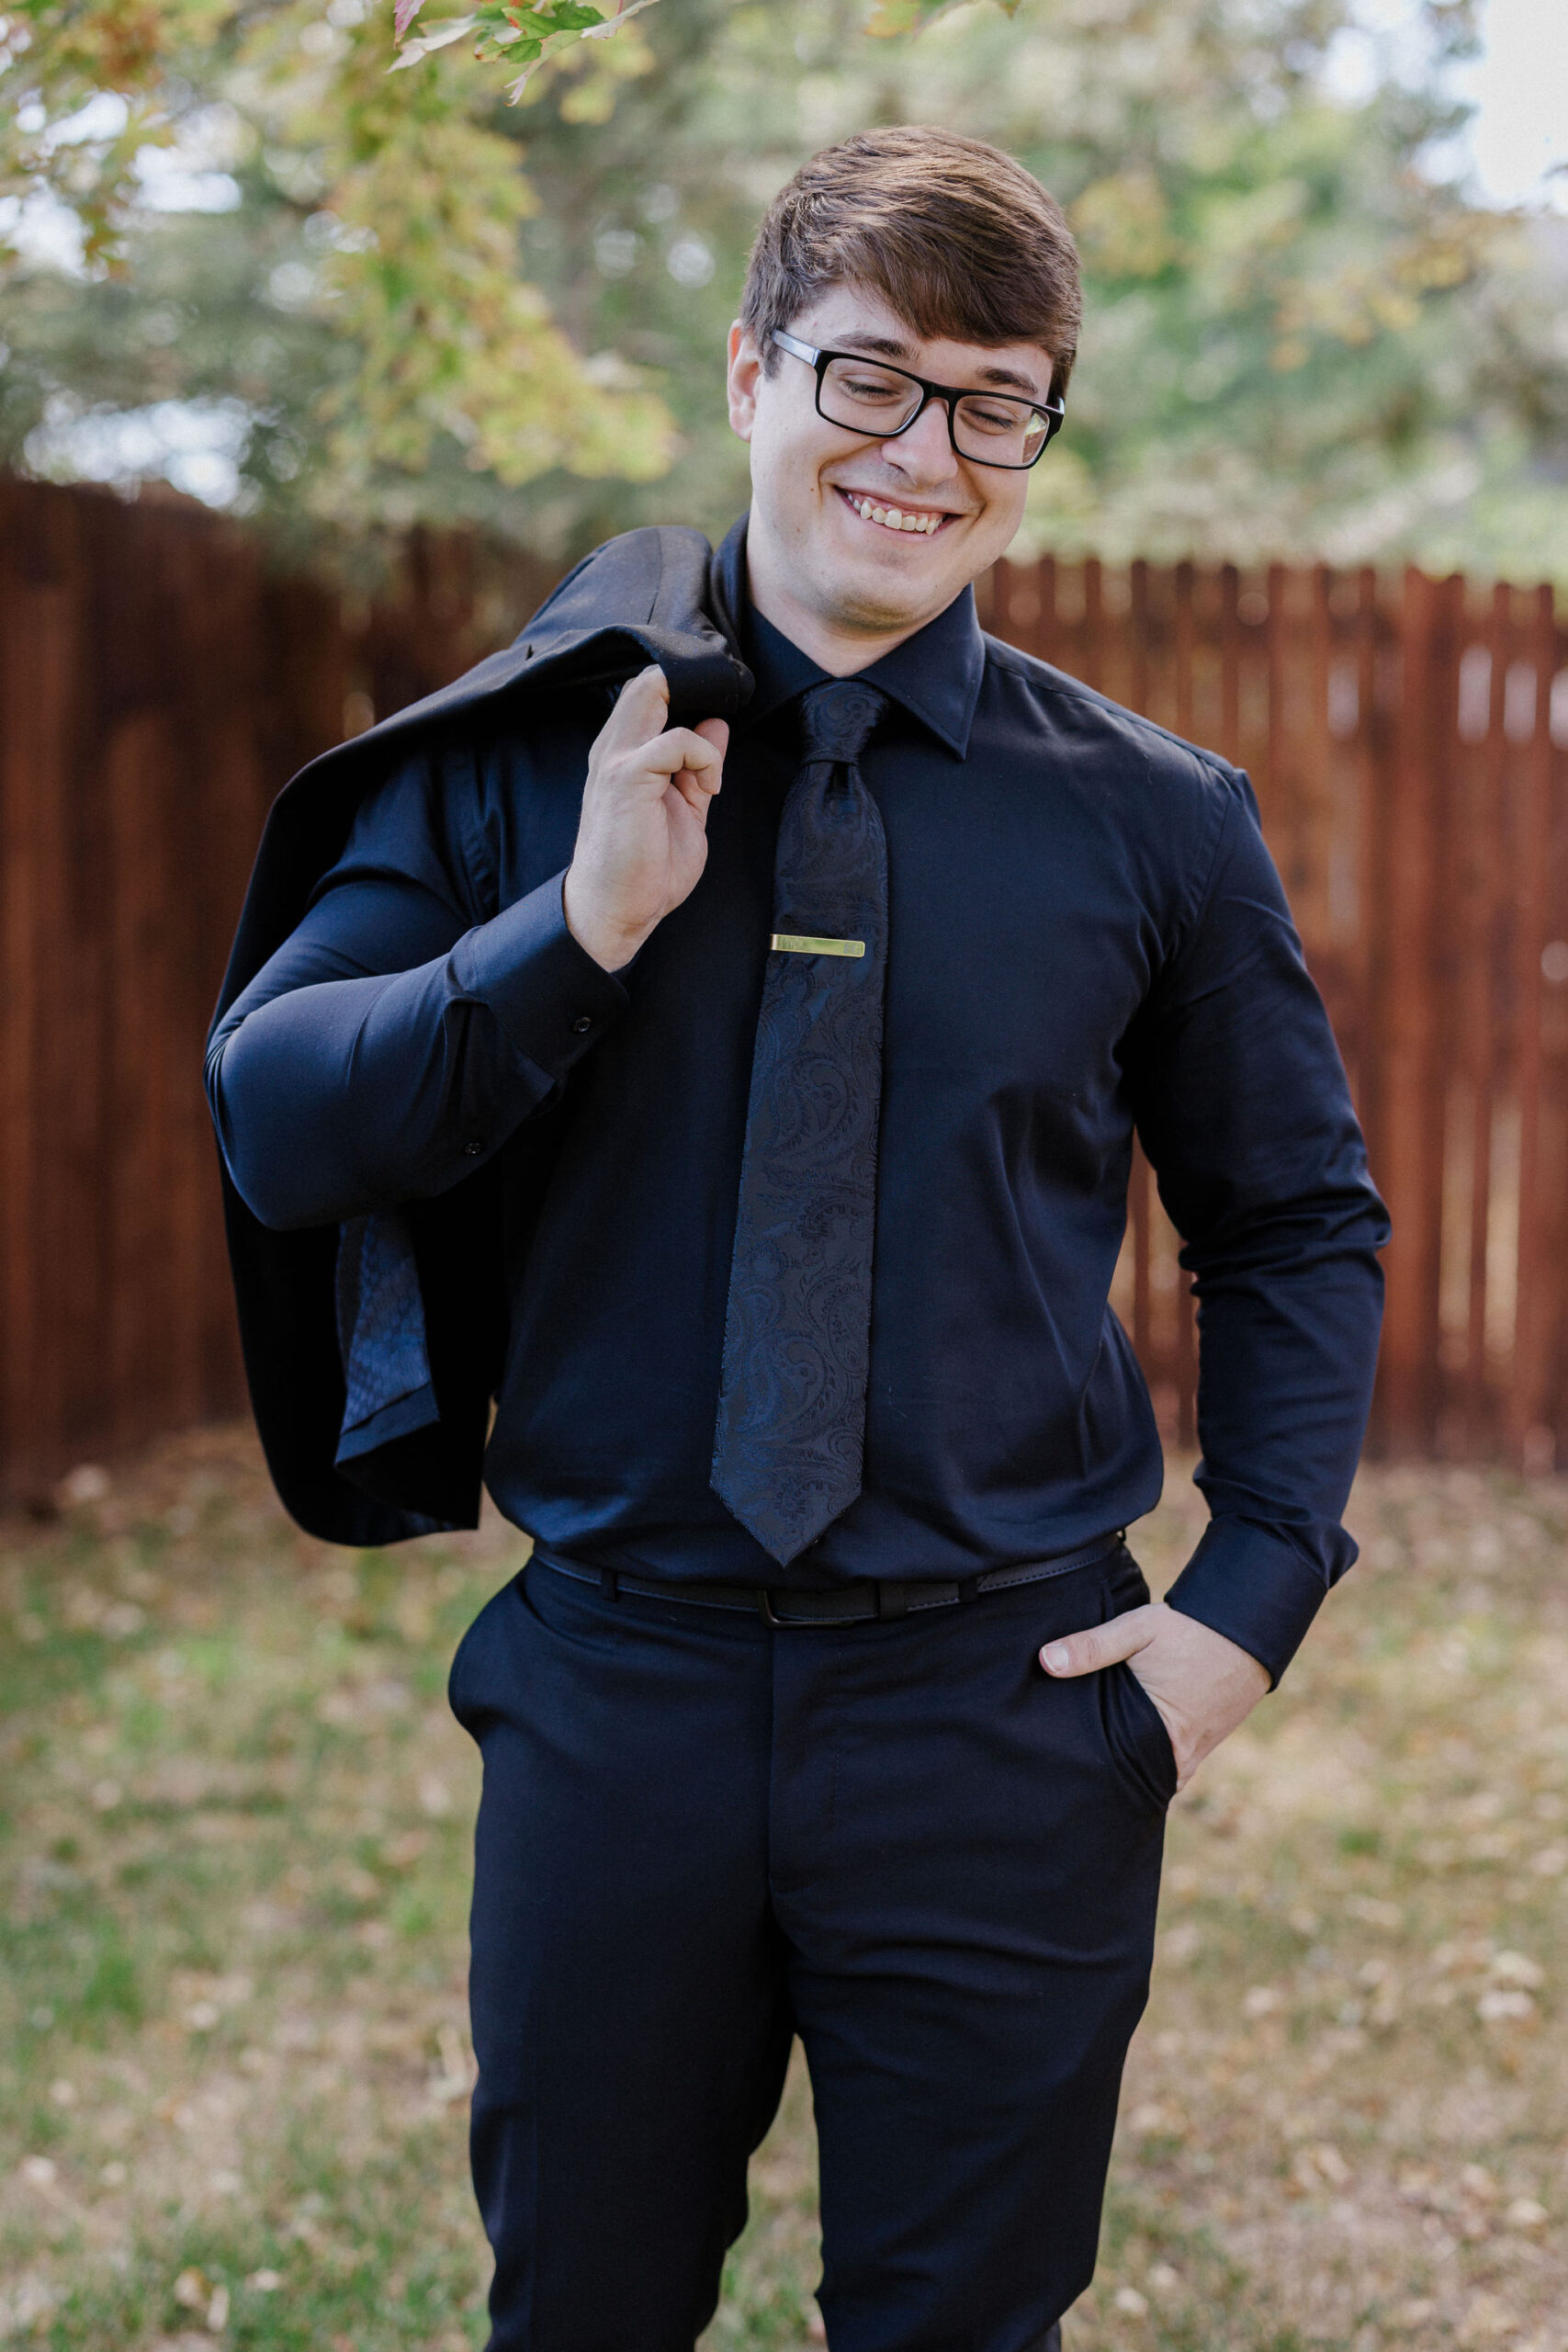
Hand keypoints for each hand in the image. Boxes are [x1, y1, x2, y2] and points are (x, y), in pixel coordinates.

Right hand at [563, 666, 728, 970]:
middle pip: (648, 680)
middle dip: (694, 686)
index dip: (686, 687)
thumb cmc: (645, 869)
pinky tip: (708, 789)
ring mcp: (617, 760)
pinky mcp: (628, 777)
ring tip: (708, 774)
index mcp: (624, 753)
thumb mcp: (683, 807)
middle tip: (722, 723)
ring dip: (699, 725)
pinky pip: (676, 739)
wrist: (616, 911)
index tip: (720, 711)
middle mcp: (614, 748)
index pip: (648, 690)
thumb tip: (716, 724)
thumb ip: (697, 766)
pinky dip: (704, 758)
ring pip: (654, 692)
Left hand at [1039, 1602, 1268, 1790]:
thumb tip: (1046, 1661)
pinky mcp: (1206, 1742)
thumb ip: (1093, 1646)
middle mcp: (1182, 1752)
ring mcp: (1197, 1751)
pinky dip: (1154, 1764)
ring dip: (1134, 1773)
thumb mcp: (1137, 1629)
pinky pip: (1174, 1766)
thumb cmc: (1190, 1631)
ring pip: (1157, 1776)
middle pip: (1139, 1782)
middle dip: (1112, 1781)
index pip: (1120, 1774)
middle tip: (1075, 1778)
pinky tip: (1130, 1756)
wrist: (1247, 1631)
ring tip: (1098, 1771)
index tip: (1066, 1775)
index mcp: (1163, 1733)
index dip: (1094, 1775)